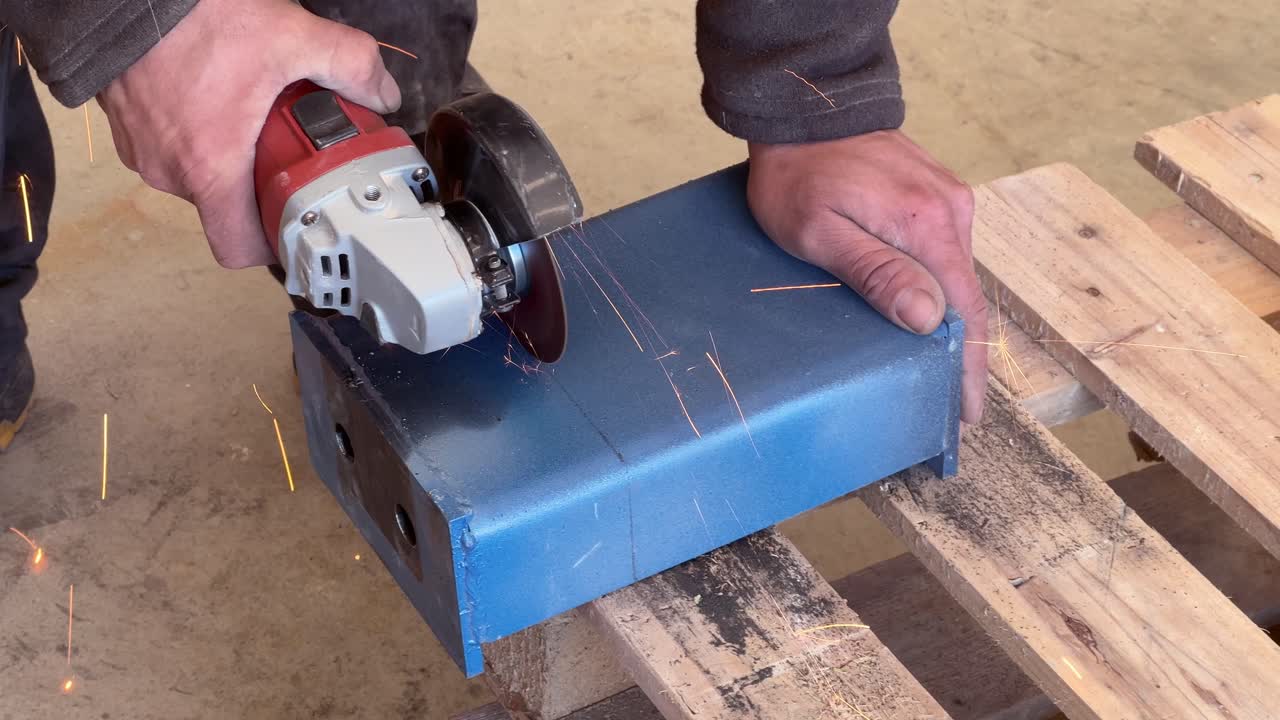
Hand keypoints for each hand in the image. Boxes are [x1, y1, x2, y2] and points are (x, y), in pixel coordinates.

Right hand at [98, 0, 400, 267]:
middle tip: (289, 153)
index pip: (238, 248)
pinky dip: (197, 133)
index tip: (296, 224)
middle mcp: (169, 170)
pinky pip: (171, 147)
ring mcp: (141, 148)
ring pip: (198, 175)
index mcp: (209, 169)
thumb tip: (382, 93)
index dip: (271, 245)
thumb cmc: (192, 15)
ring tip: (253, 117)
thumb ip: (349, 64)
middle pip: (227, 208)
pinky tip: (218, 96)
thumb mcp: (290, 35)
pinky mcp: (126, 124)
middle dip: (261, 186)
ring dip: (229, 157)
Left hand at [748, 130, 987, 422]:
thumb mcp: (820, 233)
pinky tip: (926, 314)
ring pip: (956, 276)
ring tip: (939, 370)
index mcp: (927, 225)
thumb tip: (929, 318)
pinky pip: (946, 253)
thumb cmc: (798, 176)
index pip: (964, 312)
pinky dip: (941, 287)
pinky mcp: (937, 194)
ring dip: (951, 321)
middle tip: (950, 405)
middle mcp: (951, 211)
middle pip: (966, 299)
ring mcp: (948, 199)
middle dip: (962, 354)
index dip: (968, 367)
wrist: (805, 112)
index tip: (967, 412)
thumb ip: (875, 273)